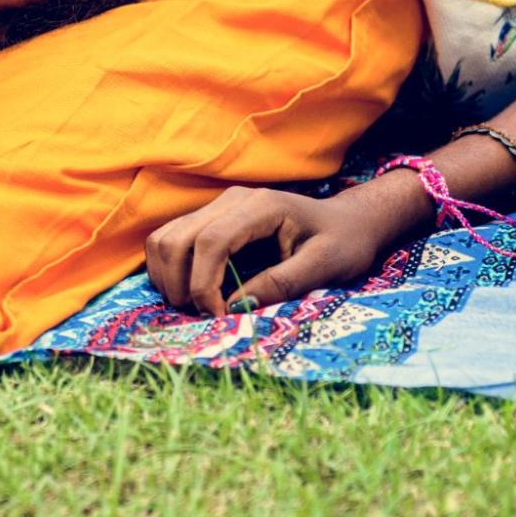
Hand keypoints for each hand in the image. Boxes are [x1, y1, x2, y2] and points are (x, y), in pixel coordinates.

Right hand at [144, 184, 414, 315]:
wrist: (349, 222)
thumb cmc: (343, 243)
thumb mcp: (324, 267)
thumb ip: (281, 284)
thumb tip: (235, 306)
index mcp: (261, 207)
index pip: (211, 241)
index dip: (203, 283)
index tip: (216, 316)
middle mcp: (233, 200)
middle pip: (178, 238)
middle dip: (180, 284)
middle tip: (204, 316)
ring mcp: (219, 206)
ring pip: (166, 237)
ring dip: (168, 277)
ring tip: (194, 306)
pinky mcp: (212, 218)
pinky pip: (172, 239)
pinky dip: (170, 269)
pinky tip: (190, 292)